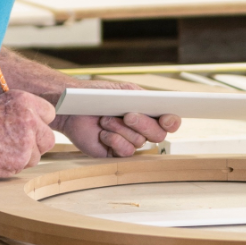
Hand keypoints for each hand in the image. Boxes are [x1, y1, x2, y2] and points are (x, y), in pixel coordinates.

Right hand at [0, 91, 55, 177]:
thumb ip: (20, 113)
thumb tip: (34, 122)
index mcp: (25, 102)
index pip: (49, 113)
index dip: (39, 123)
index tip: (30, 128)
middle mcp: (30, 120)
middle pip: (48, 138)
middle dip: (36, 144)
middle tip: (18, 145)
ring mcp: (26, 142)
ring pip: (37, 156)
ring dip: (24, 157)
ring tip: (2, 151)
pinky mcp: (19, 161)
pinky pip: (24, 167)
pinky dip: (13, 166)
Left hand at [54, 79, 179, 158]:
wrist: (73, 107)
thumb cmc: (97, 96)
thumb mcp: (123, 91)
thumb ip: (142, 97)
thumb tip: (157, 105)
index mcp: (148, 113)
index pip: (169, 122)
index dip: (172, 122)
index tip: (166, 118)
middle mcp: (142, 129)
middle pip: (159, 135)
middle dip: (144, 124)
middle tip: (128, 115)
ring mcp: (129, 142)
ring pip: (140, 141)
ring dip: (121, 128)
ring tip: (105, 119)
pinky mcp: (116, 153)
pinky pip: (126, 151)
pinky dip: (114, 140)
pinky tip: (103, 134)